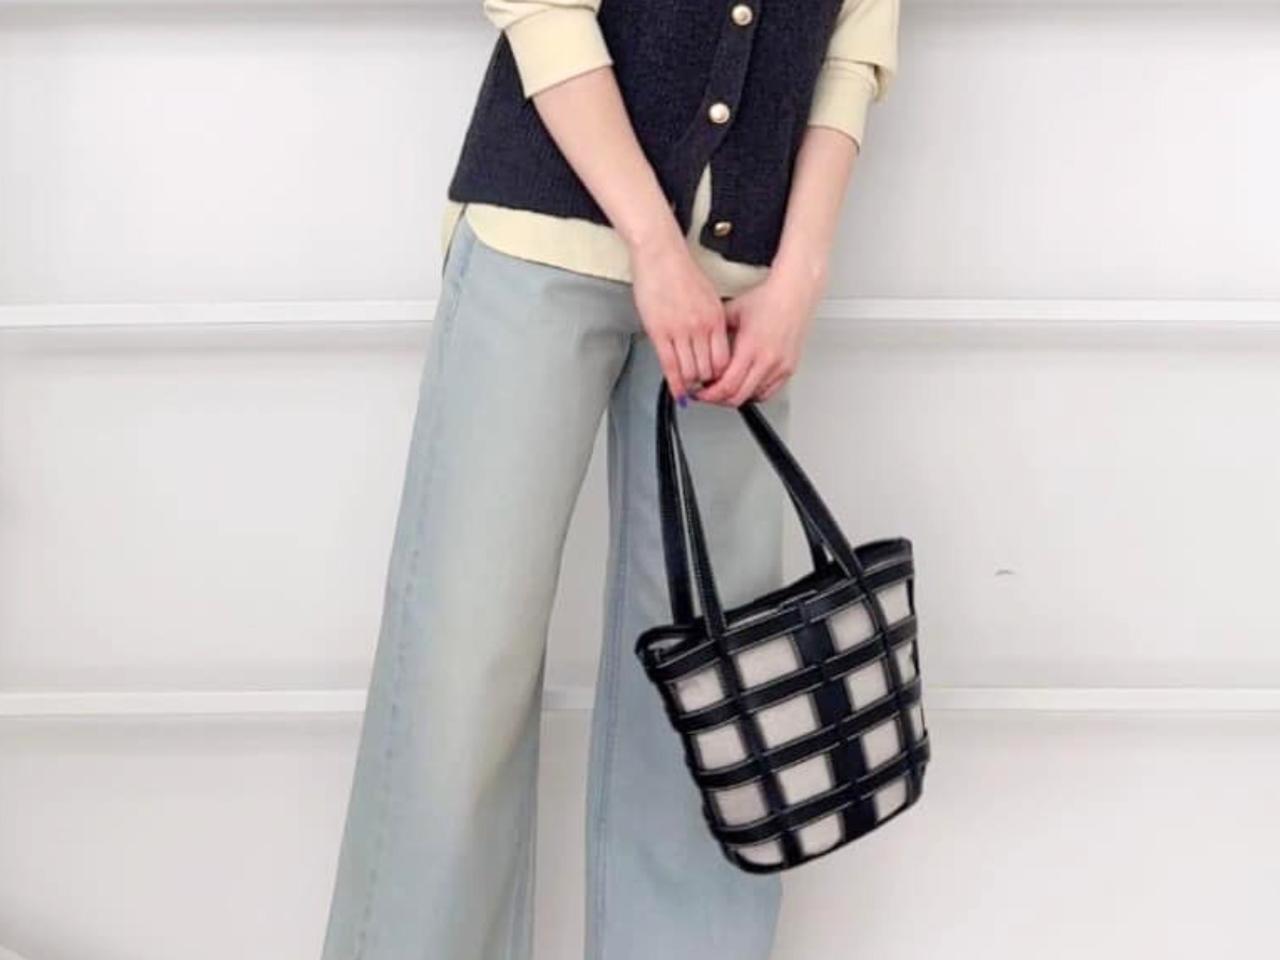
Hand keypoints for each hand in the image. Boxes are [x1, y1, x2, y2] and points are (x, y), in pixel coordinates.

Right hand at [630, 227, 730, 400]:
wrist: (660, 255)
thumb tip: (712, 345)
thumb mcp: (708, 298)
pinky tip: (677, 391)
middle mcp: (701, 327)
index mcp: (715, 318)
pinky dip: (675, 383)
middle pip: (709, 370)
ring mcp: (680, 331)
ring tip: (689, 390)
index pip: (724, 359)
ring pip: (690, 372)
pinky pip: (670, 366)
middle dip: (707, 385)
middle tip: (703, 391)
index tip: (717, 381)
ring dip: (690, 385)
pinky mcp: (660, 332)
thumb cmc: (681, 272)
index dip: (721, 376)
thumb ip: (712, 322)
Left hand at [694, 261, 824, 406]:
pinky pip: (768, 393)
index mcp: (750, 347)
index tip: (700, 392)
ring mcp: (780, 366)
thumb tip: (698, 350)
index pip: (726, 385)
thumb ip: (715, 335)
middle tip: (708, 395)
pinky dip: (753, 394)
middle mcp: (767, 360)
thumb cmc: (766, 300)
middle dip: (718, 399)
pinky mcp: (788, 369)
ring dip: (735, 397)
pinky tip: (744, 387)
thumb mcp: (731, 313)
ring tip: (724, 389)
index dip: (709, 394)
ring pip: (752, 397)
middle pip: (737, 396)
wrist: (793, 295)